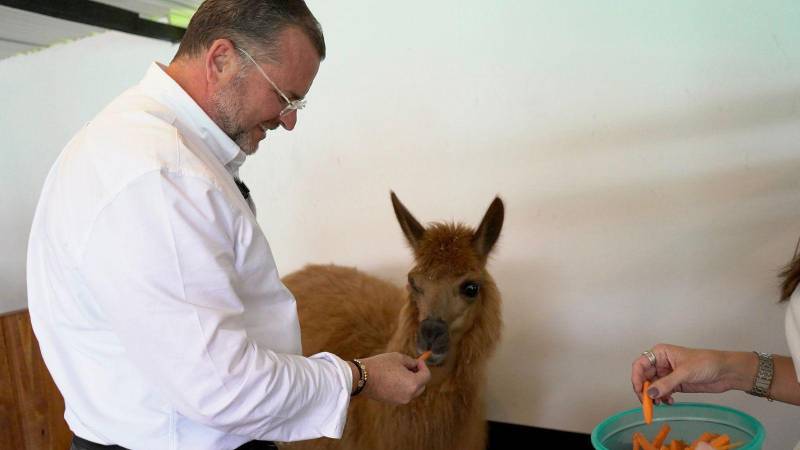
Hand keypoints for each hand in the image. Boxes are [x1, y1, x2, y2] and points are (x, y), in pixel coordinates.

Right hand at [357, 352, 430, 404]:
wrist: (361, 377)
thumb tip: (416, 365)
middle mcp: (409, 395)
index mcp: (413, 384)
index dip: (423, 366)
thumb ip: (411, 362)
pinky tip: (394, 378)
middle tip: (412, 366)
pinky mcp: (392, 402)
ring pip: (412, 391)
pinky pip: (403, 394)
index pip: (426, 376)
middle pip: (421, 386)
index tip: (418, 360)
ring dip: (411, 381)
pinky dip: (402, 387)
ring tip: (400, 371)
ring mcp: (400, 400)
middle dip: (419, 375)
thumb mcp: (399, 358)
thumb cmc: (381, 365)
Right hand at [631, 344, 750, 404]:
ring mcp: (667, 374)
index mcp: (660, 353)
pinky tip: (669, 401)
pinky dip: (662, 398)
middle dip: (645, 390)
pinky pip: (662, 392)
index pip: (640, 365)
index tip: (639, 391)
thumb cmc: (706, 363)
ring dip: (653, 396)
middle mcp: (661, 363)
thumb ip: (666, 383)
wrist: (725, 372)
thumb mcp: (684, 372)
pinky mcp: (674, 384)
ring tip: (660, 403)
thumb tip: (650, 393)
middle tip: (648, 402)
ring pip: (652, 386)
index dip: (636, 378)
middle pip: (644, 377)